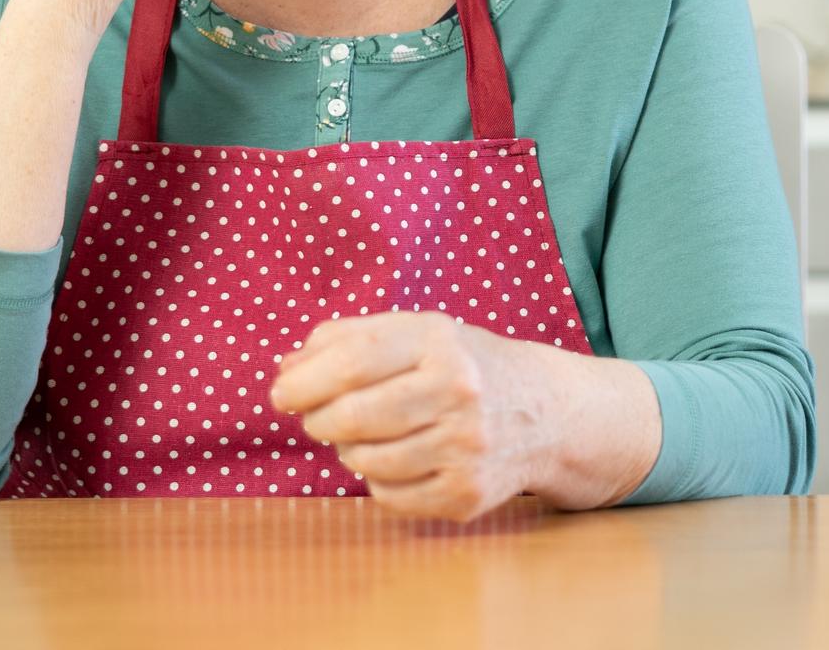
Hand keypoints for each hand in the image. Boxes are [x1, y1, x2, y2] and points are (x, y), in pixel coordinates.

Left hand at [271, 312, 555, 521]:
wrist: (547, 413)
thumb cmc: (465, 366)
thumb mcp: (420, 332)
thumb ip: (350, 338)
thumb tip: (286, 370)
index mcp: (441, 342)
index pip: (351, 361)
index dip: (302, 381)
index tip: (281, 392)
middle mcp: (458, 393)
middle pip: (350, 416)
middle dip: (317, 419)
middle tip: (315, 417)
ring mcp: (465, 448)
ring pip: (364, 460)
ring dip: (348, 449)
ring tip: (364, 433)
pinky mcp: (466, 495)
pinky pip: (387, 495)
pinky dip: (378, 479)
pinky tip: (398, 458)